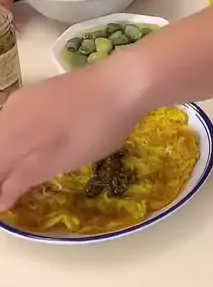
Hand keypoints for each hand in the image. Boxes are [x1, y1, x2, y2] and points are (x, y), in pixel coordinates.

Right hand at [0, 56, 144, 210]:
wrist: (126, 82)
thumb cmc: (94, 128)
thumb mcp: (59, 161)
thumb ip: (23, 179)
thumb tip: (0, 200)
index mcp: (8, 131)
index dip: (1, 187)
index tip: (9, 204)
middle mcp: (9, 111)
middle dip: (4, 173)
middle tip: (16, 195)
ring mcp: (26, 97)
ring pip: (5, 135)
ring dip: (10, 159)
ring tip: (25, 178)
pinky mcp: (41, 92)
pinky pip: (17, 121)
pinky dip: (21, 142)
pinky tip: (36, 151)